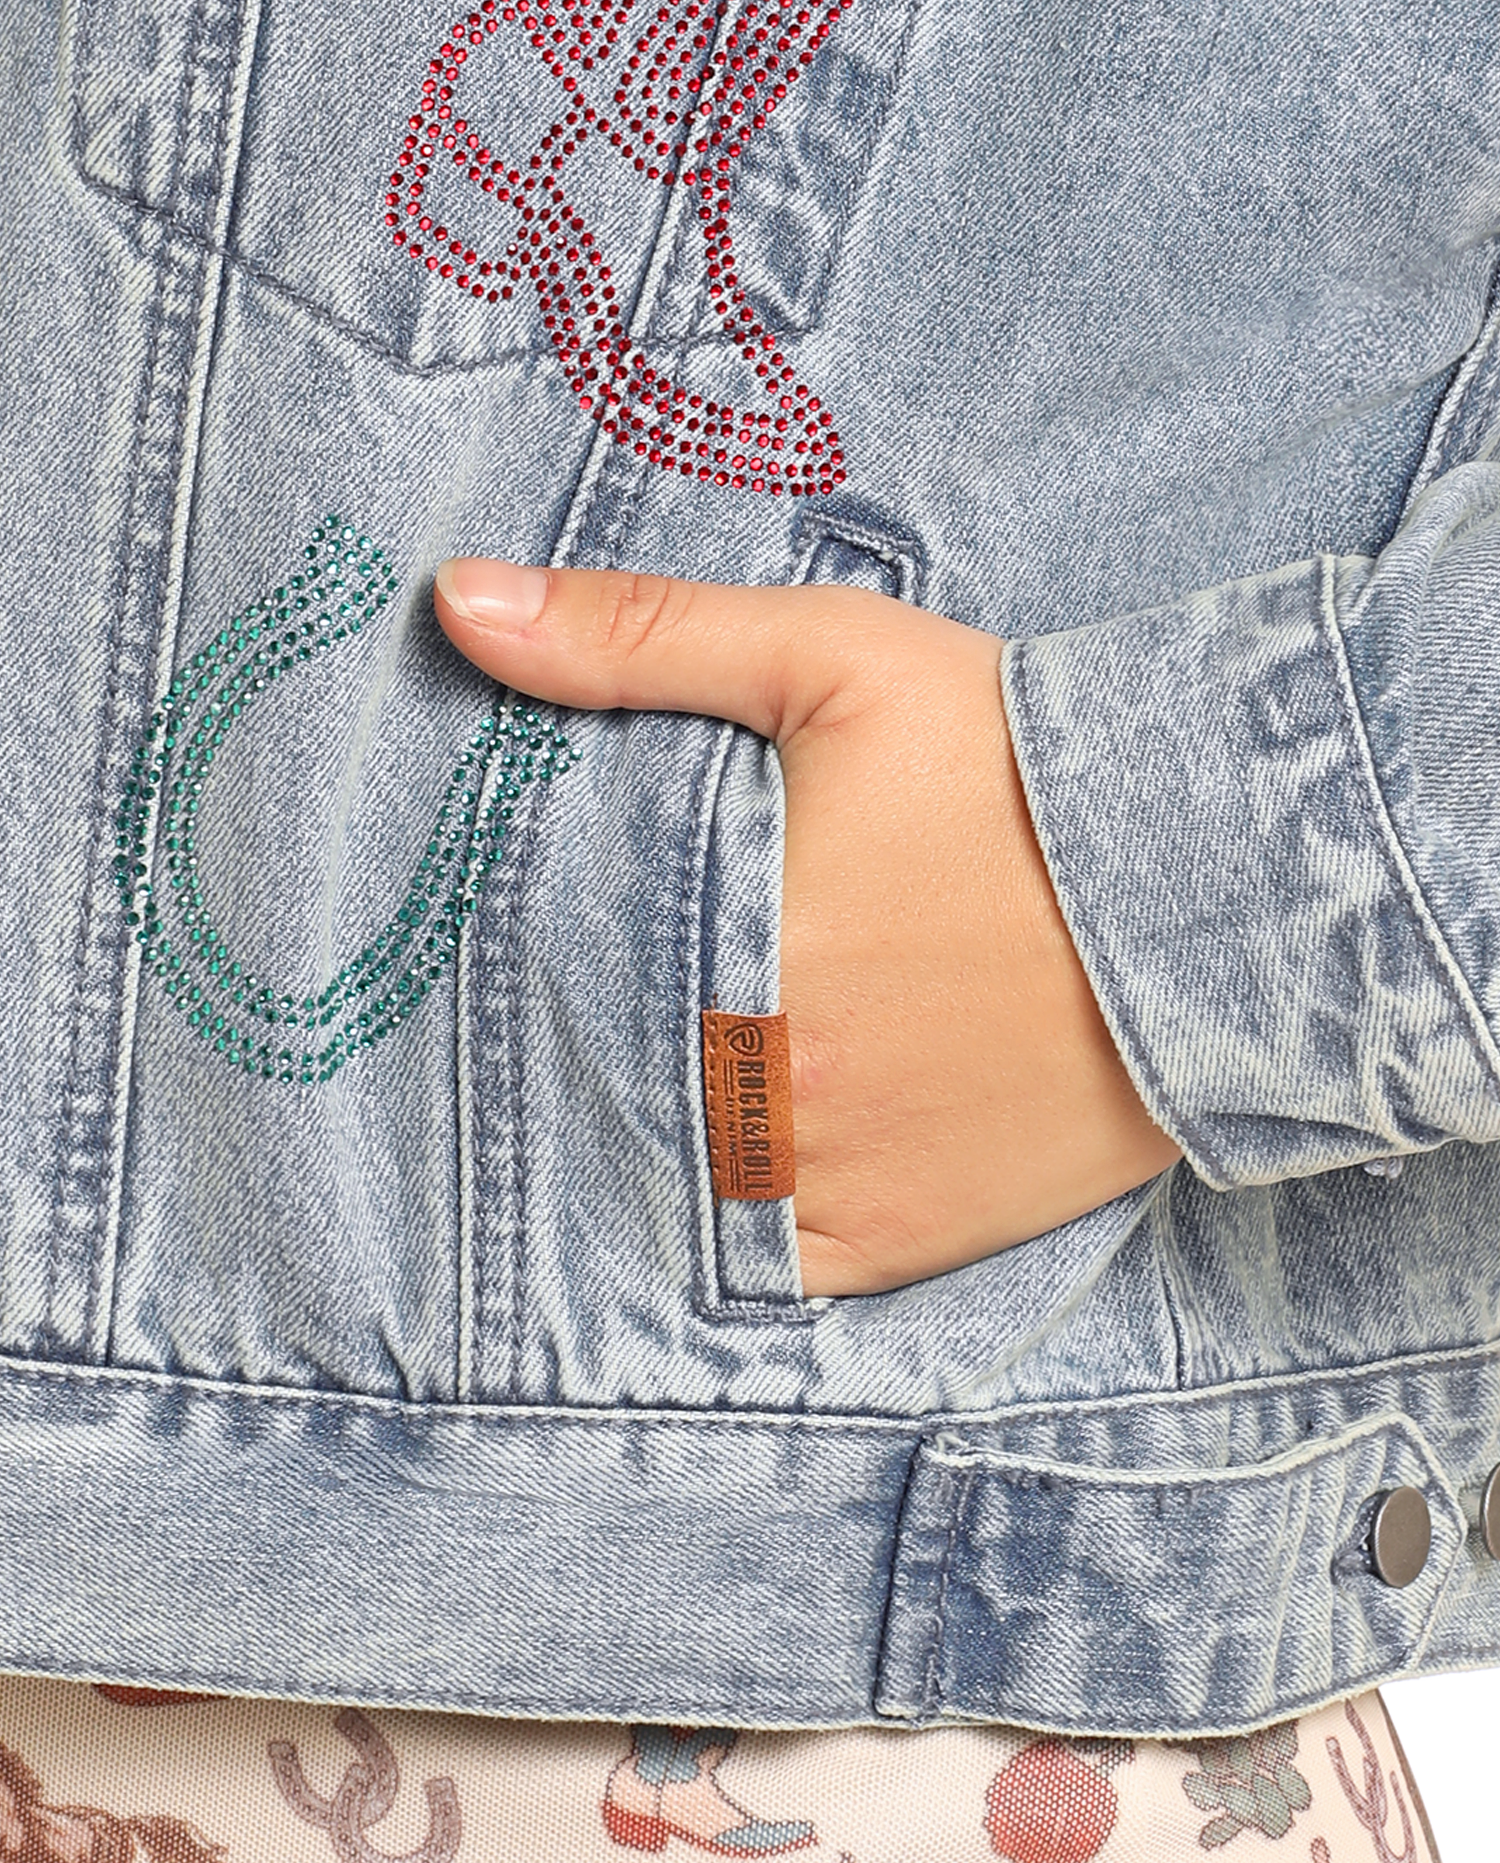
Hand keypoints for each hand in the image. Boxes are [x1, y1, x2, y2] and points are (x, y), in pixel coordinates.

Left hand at [434, 560, 1180, 1294]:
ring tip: (635, 1095)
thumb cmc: (1021, 767)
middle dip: (577, 1059)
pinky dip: (739, 1227)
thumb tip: (455, 598)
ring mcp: (832, 1184)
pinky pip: (769, 1265)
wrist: (1221, 892)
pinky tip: (734, 1162)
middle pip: (605, 1093)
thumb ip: (639, 634)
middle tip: (548, 1034)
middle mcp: (764, 1094)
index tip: (485, 967)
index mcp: (724, 953)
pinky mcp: (901, 1243)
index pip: (549, 987)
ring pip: (674, 1190)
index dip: (509, 980)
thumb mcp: (832, 661)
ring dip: (650, 1147)